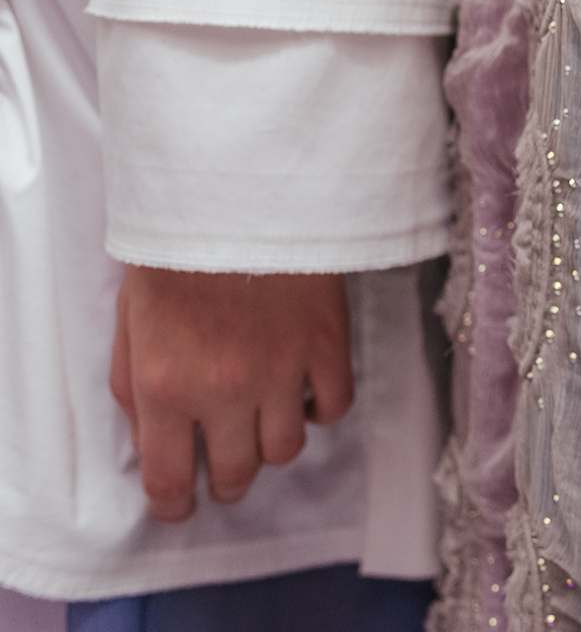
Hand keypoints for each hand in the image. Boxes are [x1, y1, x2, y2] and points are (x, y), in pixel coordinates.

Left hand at [109, 267, 352, 520]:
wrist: (239, 193)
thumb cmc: (176, 251)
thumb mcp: (129, 322)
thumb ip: (133, 385)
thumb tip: (150, 432)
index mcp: (164, 386)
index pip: (169, 478)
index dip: (174, 505)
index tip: (179, 506)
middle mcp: (223, 391)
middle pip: (235, 472)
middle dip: (227, 479)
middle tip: (225, 469)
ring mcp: (281, 371)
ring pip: (286, 450)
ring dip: (272, 445)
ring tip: (265, 425)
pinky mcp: (326, 346)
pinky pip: (334, 407)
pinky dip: (319, 409)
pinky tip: (304, 393)